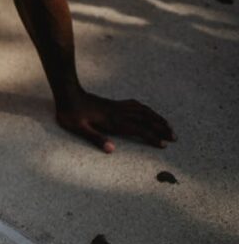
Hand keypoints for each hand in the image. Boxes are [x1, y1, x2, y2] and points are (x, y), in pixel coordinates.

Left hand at [55, 91, 175, 152]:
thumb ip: (95, 138)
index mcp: (113, 121)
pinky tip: (150, 112)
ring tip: (168, 125)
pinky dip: (147, 109)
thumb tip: (111, 149)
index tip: (164, 144)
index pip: (139, 130)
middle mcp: (119, 113)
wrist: (68, 94)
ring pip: (144, 111)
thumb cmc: (71, 113)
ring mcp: (118, 107)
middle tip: (175, 137)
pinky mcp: (114, 103)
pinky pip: (136, 105)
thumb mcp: (79, 128)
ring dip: (157, 118)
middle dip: (162, 129)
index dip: (152, 137)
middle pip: (146, 120)